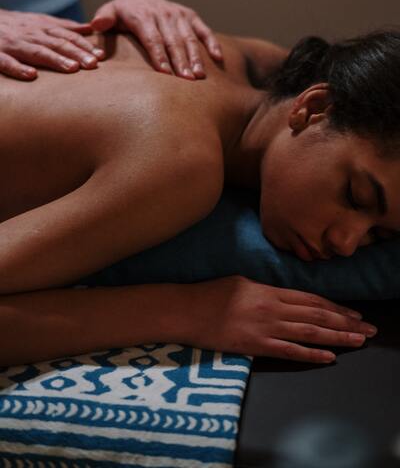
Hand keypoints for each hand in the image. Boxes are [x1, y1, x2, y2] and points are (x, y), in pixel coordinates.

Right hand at [0, 10, 104, 80]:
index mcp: (41, 27)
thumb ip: (63, 26)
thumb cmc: (13, 26)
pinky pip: (7, 62)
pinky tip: (31, 76)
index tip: (101, 56)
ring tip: (72, 69)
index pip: (67, 36)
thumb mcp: (38, 21)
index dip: (84, 45)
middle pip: (56, 43)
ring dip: (55, 59)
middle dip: (76, 53)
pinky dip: (18, 68)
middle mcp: (30, 35)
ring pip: (36, 51)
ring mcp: (13, 44)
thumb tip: (89, 28)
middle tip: (93, 64)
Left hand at [91, 0, 222, 78]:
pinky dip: (212, 43)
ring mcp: (179, 15)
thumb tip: (95, 25)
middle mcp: (163, 15)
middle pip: (173, 41)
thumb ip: (103, 18)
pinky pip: (203, 30)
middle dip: (180, 62)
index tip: (165, 73)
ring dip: (195, 57)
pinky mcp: (191, 16)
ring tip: (199, 76)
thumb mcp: (109, 10)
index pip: (153, 39)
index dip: (159, 56)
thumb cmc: (123, 10)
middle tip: (187, 81)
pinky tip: (218, 58)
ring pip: (189, 38)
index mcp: (143, 16)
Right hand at [184, 276, 376, 362]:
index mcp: (269, 290)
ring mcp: (265, 327)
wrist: (186, 310)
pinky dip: (311, 354)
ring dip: (337, 337)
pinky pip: (289, 351)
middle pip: (317, 315)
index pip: (311, 299)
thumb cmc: (210, 294)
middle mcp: (273, 307)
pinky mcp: (255, 345)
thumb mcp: (242, 282)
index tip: (354, 313)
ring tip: (358, 341)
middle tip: (368, 329)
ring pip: (309, 332)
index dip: (336, 306)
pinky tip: (329, 357)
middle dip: (346, 322)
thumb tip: (284, 298)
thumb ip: (266, 290)